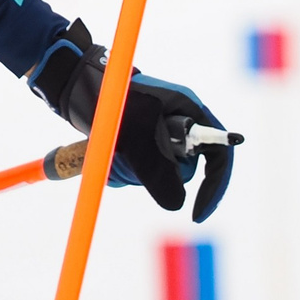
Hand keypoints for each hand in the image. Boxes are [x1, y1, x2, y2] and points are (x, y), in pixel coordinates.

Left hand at [27, 18, 236, 220]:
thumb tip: (177, 205)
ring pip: (167, 169)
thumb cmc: (111, 102)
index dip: (214, 186)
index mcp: (191, 111)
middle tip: (138, 170)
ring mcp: (166, 130)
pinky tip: (118, 157)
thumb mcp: (136, 138)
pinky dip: (135, 170)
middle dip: (166, 177)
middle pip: (191, 166)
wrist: (80, 87)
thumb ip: (158, 172)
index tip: (198, 212)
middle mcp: (183, 121)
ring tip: (120, 156)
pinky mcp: (148, 138)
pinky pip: (150, 166)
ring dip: (146, 173)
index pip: (220, 154)